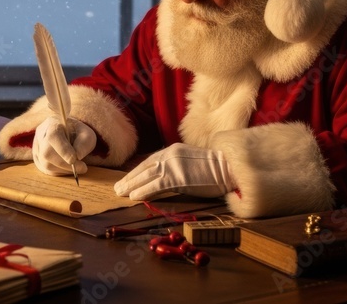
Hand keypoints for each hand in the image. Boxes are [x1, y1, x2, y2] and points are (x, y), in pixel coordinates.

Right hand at [32, 116, 96, 175]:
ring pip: (45, 163)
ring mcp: (37, 147)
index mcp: (53, 123)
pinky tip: (68, 167)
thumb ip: (84, 143)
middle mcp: (41, 134)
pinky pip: (46, 169)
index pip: (53, 136)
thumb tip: (78, 156)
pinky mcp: (37, 158)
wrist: (68, 133)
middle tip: (82, 167)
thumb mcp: (86, 133)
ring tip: (76, 167)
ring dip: (64, 169)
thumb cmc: (77, 132)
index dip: (63, 150)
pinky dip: (59, 171)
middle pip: (47, 152)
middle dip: (65, 164)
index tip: (74, 159)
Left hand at [114, 143, 234, 200]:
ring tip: (121, 192)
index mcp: (172, 151)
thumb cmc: (213, 169)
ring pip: (146, 176)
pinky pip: (156, 185)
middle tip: (118, 187)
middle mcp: (169, 155)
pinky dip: (143, 191)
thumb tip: (163, 179)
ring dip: (132, 185)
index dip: (137, 172)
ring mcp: (173, 165)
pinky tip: (134, 196)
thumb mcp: (189, 162)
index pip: (149, 162)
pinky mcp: (178, 177)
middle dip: (130, 178)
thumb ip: (175, 167)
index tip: (127, 179)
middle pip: (144, 168)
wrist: (229, 168)